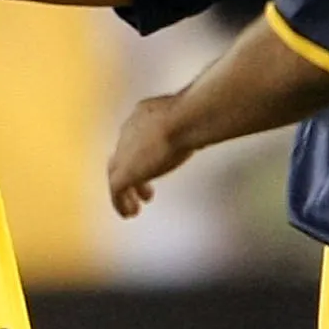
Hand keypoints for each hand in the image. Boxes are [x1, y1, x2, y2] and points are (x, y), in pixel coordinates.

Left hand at [108, 93, 190, 218]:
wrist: (183, 119)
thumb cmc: (197, 114)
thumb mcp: (195, 115)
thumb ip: (195, 120)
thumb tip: (212, 122)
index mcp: (144, 114)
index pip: (137, 133)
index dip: (144, 151)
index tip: (155, 163)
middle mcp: (129, 130)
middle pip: (124, 153)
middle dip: (133, 170)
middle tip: (145, 188)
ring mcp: (124, 152)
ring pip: (116, 173)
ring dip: (125, 191)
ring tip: (135, 208)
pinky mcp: (124, 172)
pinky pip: (116, 191)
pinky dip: (120, 203)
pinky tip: (130, 214)